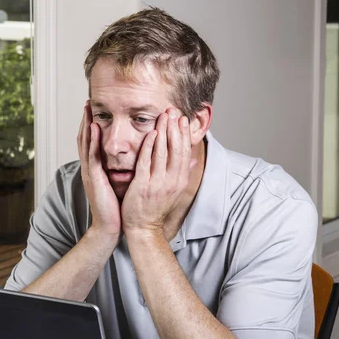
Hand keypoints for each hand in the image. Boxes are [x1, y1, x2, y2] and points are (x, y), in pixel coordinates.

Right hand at [77, 101, 121, 238]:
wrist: (109, 226)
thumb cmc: (117, 207)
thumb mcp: (119, 184)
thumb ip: (122, 170)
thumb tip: (134, 158)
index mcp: (95, 169)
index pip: (92, 143)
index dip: (91, 126)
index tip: (94, 110)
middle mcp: (89, 168)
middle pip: (84, 139)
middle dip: (85, 120)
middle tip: (87, 103)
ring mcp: (89, 172)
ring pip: (85, 143)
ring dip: (85, 124)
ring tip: (87, 108)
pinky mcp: (93, 177)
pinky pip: (92, 155)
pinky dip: (92, 140)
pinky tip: (94, 127)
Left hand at [121, 109, 194, 238]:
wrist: (144, 228)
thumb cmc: (156, 208)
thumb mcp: (174, 191)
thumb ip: (183, 174)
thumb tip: (195, 161)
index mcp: (180, 181)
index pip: (184, 152)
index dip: (184, 134)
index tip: (182, 118)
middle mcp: (172, 181)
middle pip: (176, 149)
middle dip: (175, 128)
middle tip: (173, 110)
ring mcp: (158, 183)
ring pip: (163, 152)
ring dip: (163, 132)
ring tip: (163, 116)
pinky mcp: (143, 185)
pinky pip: (147, 162)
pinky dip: (149, 146)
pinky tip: (150, 133)